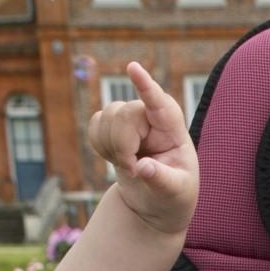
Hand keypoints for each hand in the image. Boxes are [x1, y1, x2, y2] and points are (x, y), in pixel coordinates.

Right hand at [88, 62, 198, 233]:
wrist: (156, 203)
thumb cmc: (173, 196)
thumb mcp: (174, 192)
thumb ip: (160, 179)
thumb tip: (143, 167)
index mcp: (174, 131)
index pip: (161, 103)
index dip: (146, 86)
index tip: (132, 67)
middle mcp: (153, 119)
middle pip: (124, 113)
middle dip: (121, 145)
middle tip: (132, 169)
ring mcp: (133, 121)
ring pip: (107, 115)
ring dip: (110, 147)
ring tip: (128, 166)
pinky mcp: (114, 128)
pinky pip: (94, 125)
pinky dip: (99, 144)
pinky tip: (115, 159)